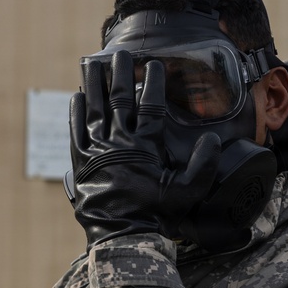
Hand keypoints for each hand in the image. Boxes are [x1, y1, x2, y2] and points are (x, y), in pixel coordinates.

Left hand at [66, 50, 220, 247]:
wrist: (122, 233)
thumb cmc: (157, 212)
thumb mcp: (188, 191)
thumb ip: (204, 164)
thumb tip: (211, 138)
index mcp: (146, 145)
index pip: (151, 106)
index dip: (154, 83)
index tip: (155, 65)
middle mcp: (119, 141)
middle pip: (119, 99)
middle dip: (121, 73)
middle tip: (121, 53)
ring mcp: (97, 149)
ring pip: (95, 108)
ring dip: (95, 83)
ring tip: (94, 63)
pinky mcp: (81, 161)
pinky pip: (76, 131)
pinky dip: (76, 112)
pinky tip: (77, 96)